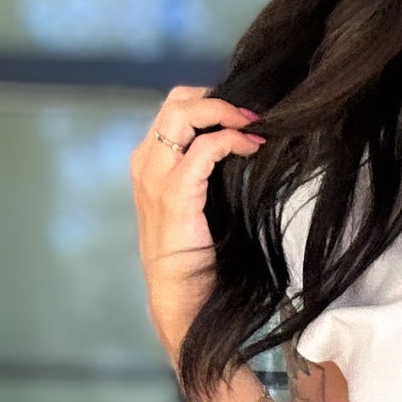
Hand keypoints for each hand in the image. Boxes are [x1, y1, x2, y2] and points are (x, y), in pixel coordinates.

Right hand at [130, 85, 264, 361]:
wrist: (180, 301)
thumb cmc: (195, 258)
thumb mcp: (197, 204)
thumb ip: (206, 172)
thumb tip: (245, 141)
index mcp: (148, 163)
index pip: (174, 108)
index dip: (210, 103)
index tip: (245, 115)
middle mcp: (145, 164)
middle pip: (176, 101)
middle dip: (218, 99)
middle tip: (253, 114)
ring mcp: (155, 179)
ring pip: (183, 113)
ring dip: (226, 112)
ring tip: (256, 125)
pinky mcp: (174, 196)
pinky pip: (204, 148)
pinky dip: (232, 139)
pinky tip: (253, 147)